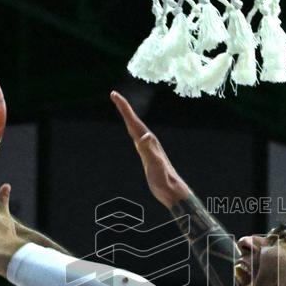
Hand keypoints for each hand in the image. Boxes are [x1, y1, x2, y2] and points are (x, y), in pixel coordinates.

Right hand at [110, 90, 188, 208]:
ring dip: (128, 117)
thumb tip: (145, 136)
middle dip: (124, 107)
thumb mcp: (155, 165)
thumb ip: (149, 150)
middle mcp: (149, 141)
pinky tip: (134, 132)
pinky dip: (133, 130)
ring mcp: (149, 147)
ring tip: (122, 108)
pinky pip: (138, 137)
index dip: (124, 107)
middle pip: (134, 121)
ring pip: (136, 128)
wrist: (172, 190)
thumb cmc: (163, 179)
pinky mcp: (148, 154)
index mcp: (148, 141)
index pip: (133, 121)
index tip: (114, 94)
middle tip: (114, 95)